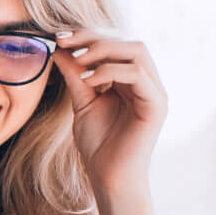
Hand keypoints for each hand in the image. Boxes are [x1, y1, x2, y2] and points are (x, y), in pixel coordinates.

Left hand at [52, 30, 166, 201]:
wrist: (109, 177)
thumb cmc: (98, 145)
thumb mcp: (82, 102)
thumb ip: (75, 75)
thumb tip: (59, 48)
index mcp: (132, 81)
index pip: (116, 46)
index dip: (88, 37)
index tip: (59, 37)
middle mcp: (147, 83)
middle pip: (128, 42)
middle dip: (95, 38)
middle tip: (65, 42)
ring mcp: (155, 93)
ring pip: (137, 51)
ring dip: (103, 51)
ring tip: (78, 62)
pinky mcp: (156, 105)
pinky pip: (137, 74)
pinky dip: (110, 70)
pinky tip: (88, 80)